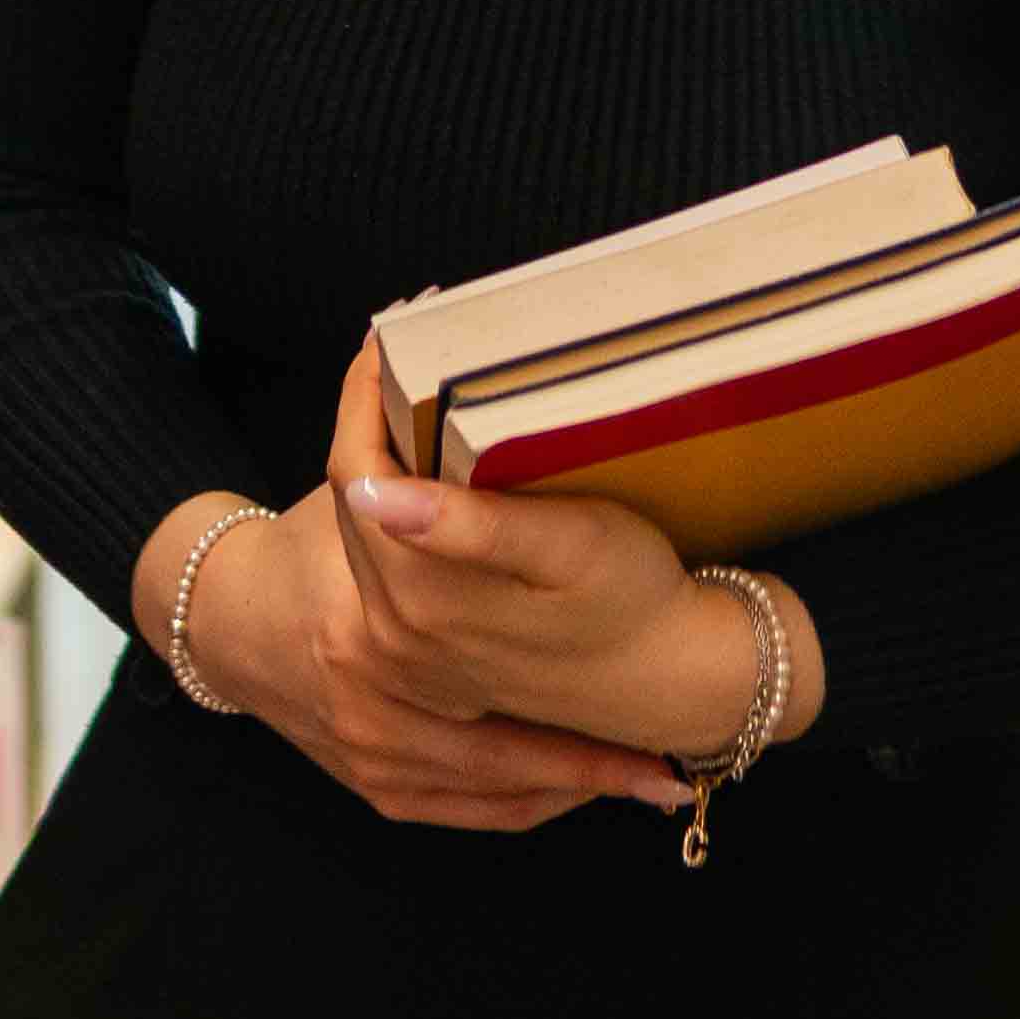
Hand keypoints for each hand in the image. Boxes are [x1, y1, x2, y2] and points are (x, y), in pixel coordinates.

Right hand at [140, 479, 687, 834]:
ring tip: (653, 782)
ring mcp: (372, 758)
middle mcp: (373, 709)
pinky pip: (471, 811)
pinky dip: (531, 804)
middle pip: (510, 753)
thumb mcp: (358, 496)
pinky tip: (584, 792)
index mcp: (378, 631)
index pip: (498, 668)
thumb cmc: (310, 549)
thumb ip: (425, 472)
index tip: (650, 699)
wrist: (228, 618)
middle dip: (595, 759)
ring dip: (576, 790)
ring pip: (499, 791)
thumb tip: (476, 386)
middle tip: (672, 763)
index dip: (576, 693)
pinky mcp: (374, 788)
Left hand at [321, 354, 824, 763]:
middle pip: (353, 496)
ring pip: (364, 530)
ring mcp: (406, 651)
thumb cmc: (633, 600)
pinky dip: (399, 513)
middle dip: (370, 418)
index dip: (363, 395)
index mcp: (418, 594)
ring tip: (422, 406)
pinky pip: (386, 568)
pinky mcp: (425, 658)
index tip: (393, 339)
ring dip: (384, 463)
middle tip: (410, 358)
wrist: (667, 679)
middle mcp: (396, 629)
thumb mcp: (570, 547)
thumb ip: (470, 524)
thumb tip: (373, 491)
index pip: (355, 470)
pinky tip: (436, 483)